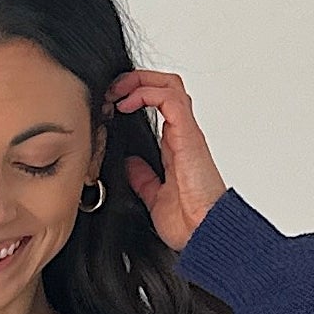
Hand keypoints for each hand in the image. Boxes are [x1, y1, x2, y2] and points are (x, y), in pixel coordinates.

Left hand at [105, 68, 227, 251]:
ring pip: (169, 84)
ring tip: (117, 92)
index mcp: (176, 146)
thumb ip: (143, 178)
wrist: (202, 233)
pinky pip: (169, 98)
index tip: (110, 105)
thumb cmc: (188, 221)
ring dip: (139, 80)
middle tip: (111, 91)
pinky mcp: (187, 134)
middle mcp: (182, 134)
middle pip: (165, 86)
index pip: (159, 104)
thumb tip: (130, 165)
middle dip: (135, 80)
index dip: (135, 95)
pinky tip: (126, 104)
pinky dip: (145, 92)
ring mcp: (186, 132)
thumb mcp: (154, 197)